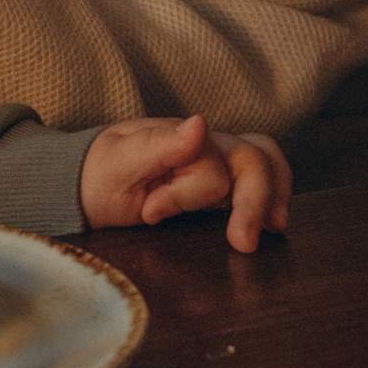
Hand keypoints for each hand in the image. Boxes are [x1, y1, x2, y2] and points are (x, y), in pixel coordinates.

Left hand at [79, 115, 289, 253]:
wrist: (91, 186)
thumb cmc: (102, 173)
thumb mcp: (118, 162)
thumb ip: (158, 146)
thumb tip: (199, 124)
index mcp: (181, 139)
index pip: (209, 167)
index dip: (183, 195)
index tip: (150, 212)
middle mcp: (207, 148)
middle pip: (252, 161)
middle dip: (253, 204)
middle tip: (242, 244)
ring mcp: (218, 164)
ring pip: (266, 165)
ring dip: (274, 197)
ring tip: (272, 230)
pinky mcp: (224, 186)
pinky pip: (262, 180)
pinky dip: (276, 198)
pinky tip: (273, 225)